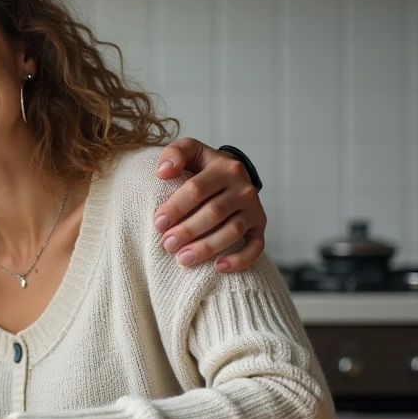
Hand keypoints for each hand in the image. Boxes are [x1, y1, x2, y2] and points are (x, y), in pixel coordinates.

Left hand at [154, 139, 265, 272]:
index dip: (176, 207)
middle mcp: (243, 188)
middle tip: (167, 244)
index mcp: (224, 167)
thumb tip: (164, 171)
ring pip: (232, 231)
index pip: (197, 189)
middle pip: (214, 212)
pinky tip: (218, 267)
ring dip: (207, 248)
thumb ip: (174, 153)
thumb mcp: (189, 151)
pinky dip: (240, 260)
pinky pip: (256, 247)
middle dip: (188, 231)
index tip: (157, 223)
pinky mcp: (260, 226)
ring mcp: (254, 208)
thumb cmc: (201, 166)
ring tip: (183, 259)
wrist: (231, 174)